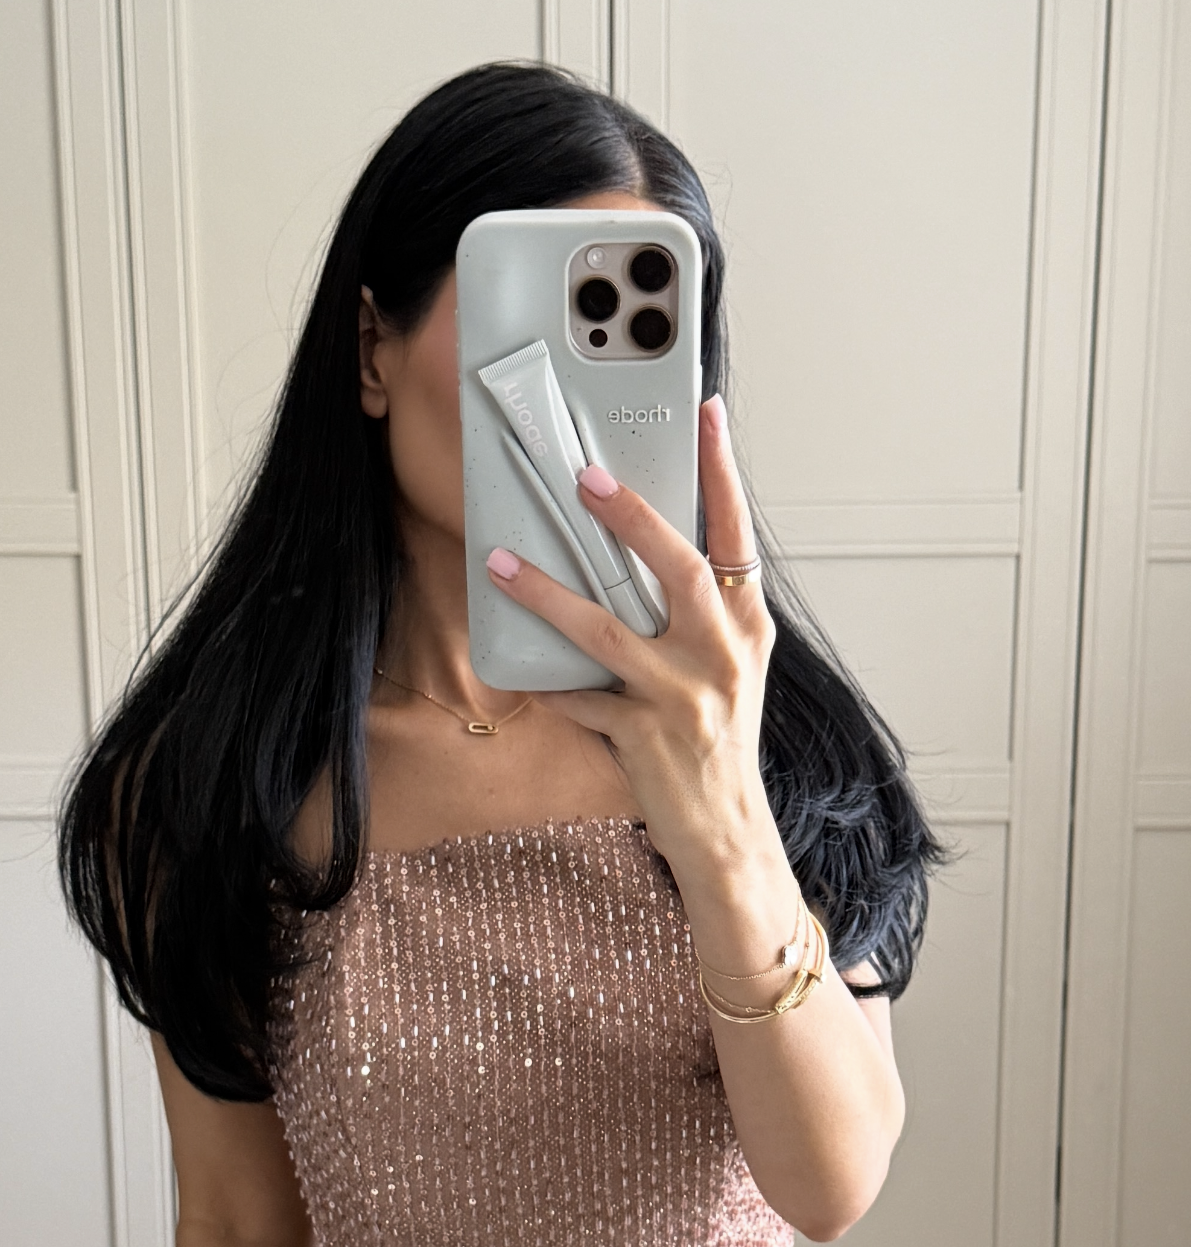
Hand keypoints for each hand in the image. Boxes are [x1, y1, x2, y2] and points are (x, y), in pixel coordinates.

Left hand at [486, 395, 779, 897]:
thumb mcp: (726, 670)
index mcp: (744, 628)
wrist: (727, 833)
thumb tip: (639, 551)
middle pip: (676, 567)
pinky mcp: (643, 737)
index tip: (708, 412)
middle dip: (631, 518)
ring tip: (502, 563)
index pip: (735, 536)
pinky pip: (579, 697)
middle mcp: (720, 655)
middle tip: (586, 478)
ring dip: (546, 593)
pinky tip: (515, 668)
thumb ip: (697, 614)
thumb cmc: (717, 744)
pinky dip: (545, 681)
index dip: (722, 472)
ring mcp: (682, 696)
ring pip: (605, 629)